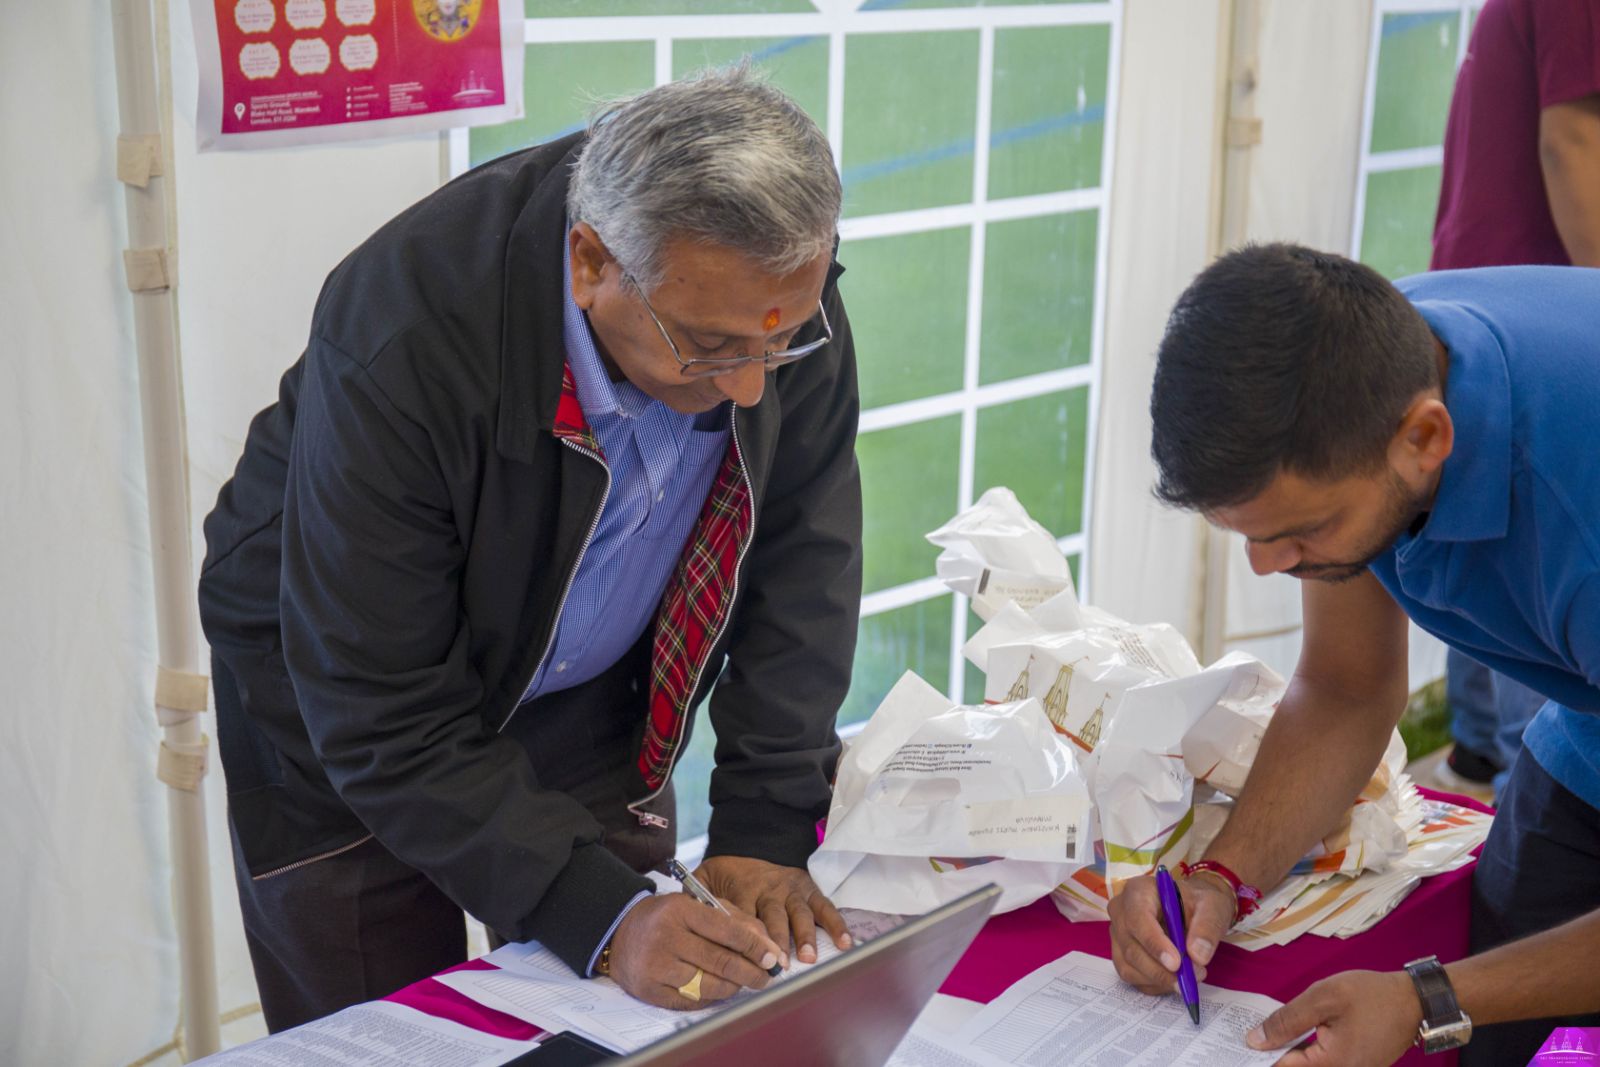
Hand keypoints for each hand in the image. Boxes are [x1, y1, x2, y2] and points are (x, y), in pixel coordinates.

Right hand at [606, 892, 784, 1009]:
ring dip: (734, 986)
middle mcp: (666, 937)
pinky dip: (711, 998)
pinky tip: (720, 990)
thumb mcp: (698, 905)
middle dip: (751, 972)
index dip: (754, 946)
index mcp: (680, 910)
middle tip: (767, 976)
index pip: (727, 930)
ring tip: (744, 982)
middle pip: (720, 961)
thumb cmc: (667, 917)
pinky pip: (691, 1001)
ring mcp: (656, 966)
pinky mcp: (650, 990)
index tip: (772, 957)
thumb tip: (766, 945)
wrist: (620, 931)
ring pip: (708, 985)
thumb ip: (735, 919)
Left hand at [695, 855, 851, 965]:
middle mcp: (768, 890)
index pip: (743, 918)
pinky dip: (836, 923)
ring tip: (809, 958)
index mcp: (742, 889)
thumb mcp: (705, 875)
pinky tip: (844, 942)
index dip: (744, 939)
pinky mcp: (808, 889)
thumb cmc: (728, 869)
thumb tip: (682, 915)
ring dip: (805, 936)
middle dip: (776, 942)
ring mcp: (791, 890)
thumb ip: (694, 896)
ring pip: (799, 914)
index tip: (744, 961)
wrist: (757, 839)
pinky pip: (824, 906)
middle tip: (778, 966)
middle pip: (773, 918)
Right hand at [1107, 870, 1233, 993]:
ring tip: (1190, 976)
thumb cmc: (1197, 903)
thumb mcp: (1212, 906)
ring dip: (1160, 979)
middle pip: (1131, 948)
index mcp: (1138, 891)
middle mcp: (1120, 912)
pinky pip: (1133, 978)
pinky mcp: (1121, 956)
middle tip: (1193, 976)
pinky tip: (1175, 978)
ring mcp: (1118, 936)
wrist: (1191, 909)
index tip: (1176, 963)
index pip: (1137, 918)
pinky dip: (1156, 984)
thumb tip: (1197, 956)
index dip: (1154, 943)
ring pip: (1130, 967)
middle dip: (1162, 969)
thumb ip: (1207, 926)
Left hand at [1247, 970, 1421, 1065]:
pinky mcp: (1356, 1065)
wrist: (1416, 1001)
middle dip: (1270, 1055)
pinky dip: (1303, 1051)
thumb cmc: (1371, 996)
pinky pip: (1322, 1062)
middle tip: (1244, 1038)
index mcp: (1332, 1065)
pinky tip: (1289, 1035)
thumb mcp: (1323, 999)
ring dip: (1286, 1052)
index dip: (1257, 1057)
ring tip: (1262, 1035)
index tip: (1234, 1048)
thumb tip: (1254, 1041)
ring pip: (1308, 1066)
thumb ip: (1287, 1021)